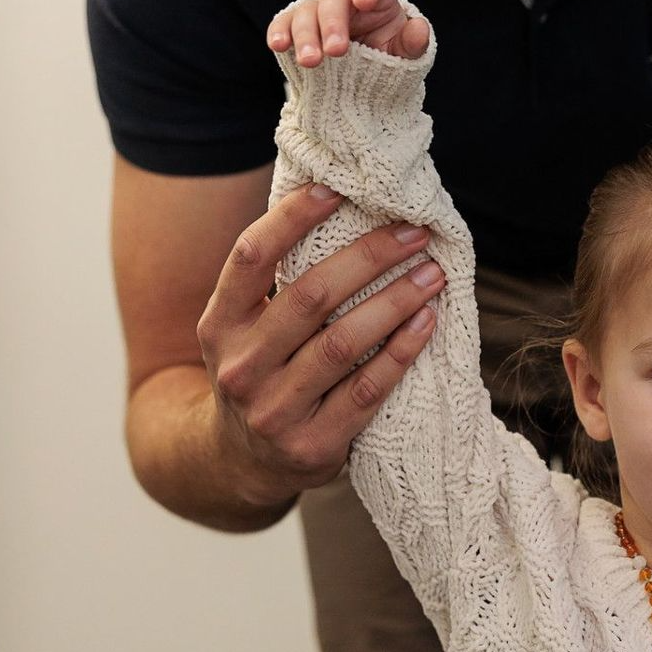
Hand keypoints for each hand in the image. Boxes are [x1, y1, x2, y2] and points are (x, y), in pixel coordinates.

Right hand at [197, 191, 446, 509]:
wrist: (240, 462)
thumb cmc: (262, 371)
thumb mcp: (247, 328)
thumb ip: (279, 281)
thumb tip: (340, 203)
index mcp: (220, 324)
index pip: (250, 257)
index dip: (292, 218)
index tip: (338, 189)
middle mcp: (240, 366)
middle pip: (309, 296)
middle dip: (369, 257)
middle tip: (414, 233)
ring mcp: (273, 410)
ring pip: (342, 344)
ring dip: (394, 302)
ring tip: (432, 275)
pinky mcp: (311, 445)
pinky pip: (367, 390)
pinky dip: (401, 352)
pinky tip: (427, 324)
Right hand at [267, 0, 430, 65]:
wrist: (364, 71)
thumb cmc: (387, 52)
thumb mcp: (405, 52)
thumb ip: (413, 42)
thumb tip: (419, 29)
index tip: (365, 1)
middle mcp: (344, 0)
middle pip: (334, 1)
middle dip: (333, 25)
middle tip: (336, 52)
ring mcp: (318, 12)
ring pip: (306, 13)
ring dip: (306, 36)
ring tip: (311, 62)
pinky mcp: (296, 28)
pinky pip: (284, 24)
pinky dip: (279, 32)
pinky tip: (279, 46)